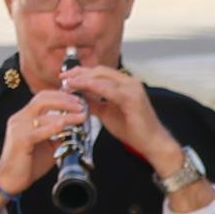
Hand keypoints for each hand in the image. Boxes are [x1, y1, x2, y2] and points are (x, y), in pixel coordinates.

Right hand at [0, 88, 93, 200]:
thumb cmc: (28, 163)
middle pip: (42, 99)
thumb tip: (75, 129)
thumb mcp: (47, 146)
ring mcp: (18, 128)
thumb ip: (58, 135)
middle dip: (65, 100)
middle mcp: (19, 119)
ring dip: (66, 114)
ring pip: (44, 116)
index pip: (43, 98)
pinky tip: (63, 125)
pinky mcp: (20, 141)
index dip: (61, 96)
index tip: (78, 101)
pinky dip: (51, 127)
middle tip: (82, 106)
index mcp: (24, 117)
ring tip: (81, 117)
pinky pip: (38, 132)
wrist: (10, 180)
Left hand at [63, 61, 177, 175]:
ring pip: (103, 77)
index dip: (81, 72)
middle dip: (79, 73)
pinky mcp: (132, 98)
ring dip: (83, 79)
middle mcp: (129, 82)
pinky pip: (109, 89)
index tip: (65, 77)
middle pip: (99, 71)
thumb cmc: (133, 129)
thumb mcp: (107, 113)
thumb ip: (94, 103)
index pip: (99, 73)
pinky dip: (94, 87)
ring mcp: (132, 88)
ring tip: (68, 83)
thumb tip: (78, 96)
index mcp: (124, 84)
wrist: (151, 142)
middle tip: (63, 78)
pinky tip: (82, 88)